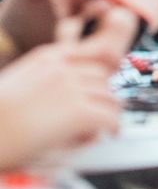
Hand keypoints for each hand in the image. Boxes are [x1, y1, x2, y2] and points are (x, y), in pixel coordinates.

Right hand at [0, 10, 132, 169]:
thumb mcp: (13, 83)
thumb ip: (40, 80)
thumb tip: (59, 95)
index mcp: (46, 58)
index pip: (87, 56)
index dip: (97, 74)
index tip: (102, 83)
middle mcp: (63, 69)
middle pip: (101, 78)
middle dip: (101, 94)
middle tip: (101, 109)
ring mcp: (72, 89)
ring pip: (108, 97)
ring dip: (108, 111)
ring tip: (104, 125)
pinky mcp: (79, 112)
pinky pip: (108, 117)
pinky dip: (113, 125)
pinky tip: (111, 133)